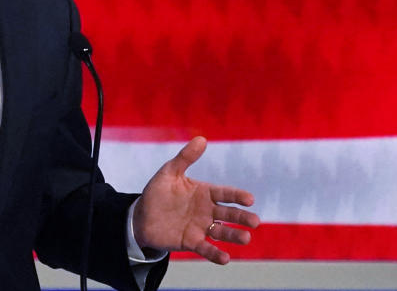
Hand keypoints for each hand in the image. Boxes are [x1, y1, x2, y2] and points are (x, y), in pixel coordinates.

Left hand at [133, 136, 259, 264]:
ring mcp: (200, 227)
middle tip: (255, 221)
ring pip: (222, 232)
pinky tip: (226, 258)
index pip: (225, 193)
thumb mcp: (169, 172)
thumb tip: (202, 138)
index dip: (237, 196)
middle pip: (228, 214)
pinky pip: (206, 248)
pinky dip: (216, 254)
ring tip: (246, 238)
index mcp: (204, 193)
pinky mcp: (191, 242)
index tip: (249, 199)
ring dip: (234, 235)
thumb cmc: (158, 192)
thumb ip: (185, 157)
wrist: (141, 216)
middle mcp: (206, 211)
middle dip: (242, 217)